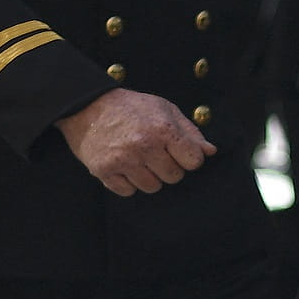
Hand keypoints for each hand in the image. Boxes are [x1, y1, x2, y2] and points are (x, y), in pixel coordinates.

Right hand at [57, 88, 215, 196]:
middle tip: (157, 155)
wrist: (88, 106)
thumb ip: (190, 132)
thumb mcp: (165, 110)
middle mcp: (144, 146)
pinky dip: (128, 183)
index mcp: (163, 129)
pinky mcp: (104, 171)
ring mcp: (123, 160)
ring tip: (141, 160)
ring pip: (152, 187)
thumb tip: (210, 151)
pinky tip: (125, 166)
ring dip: (150, 177)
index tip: (180, 152)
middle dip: (170, 168)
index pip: (194, 161)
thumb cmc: (133, 107)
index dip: (190, 158)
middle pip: (174, 177)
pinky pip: (128, 192)